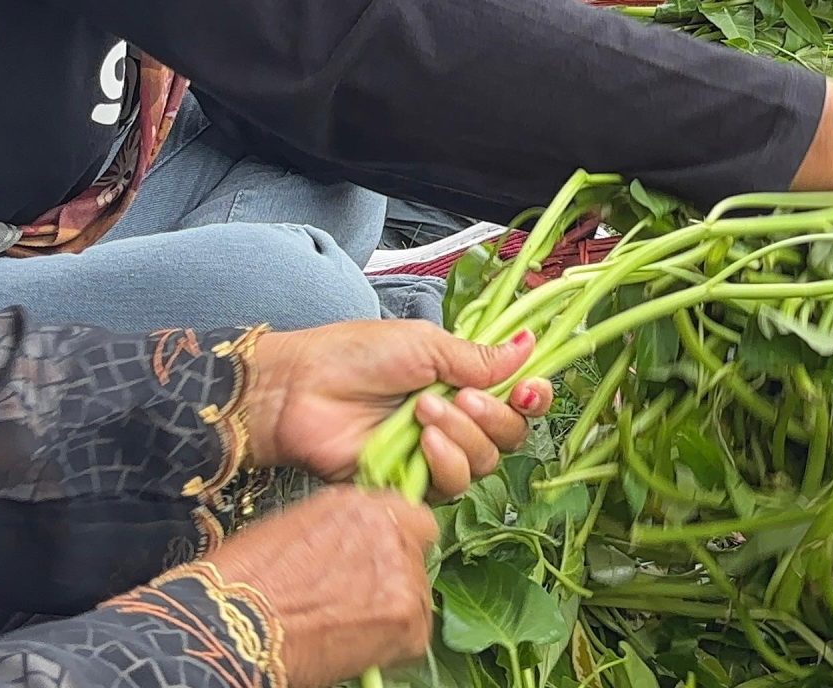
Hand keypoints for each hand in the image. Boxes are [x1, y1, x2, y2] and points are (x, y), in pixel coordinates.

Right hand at [203, 490, 439, 685]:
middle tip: (359, 601)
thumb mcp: (293, 530)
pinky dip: (391, 646)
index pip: (408, 516)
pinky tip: (352, 647)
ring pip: (418, 594)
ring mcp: (402, 571)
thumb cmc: (244, 585)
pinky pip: (415, 634)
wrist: (232, 626)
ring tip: (347, 628)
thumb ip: (339, 531)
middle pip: (416, 552)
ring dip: (393, 611)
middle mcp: (387, 529)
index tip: (379, 561)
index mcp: (357, 504)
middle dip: (395, 576)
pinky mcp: (406, 616)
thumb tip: (355, 548)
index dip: (396, 540)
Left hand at [240, 322, 547, 485]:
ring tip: (424, 413)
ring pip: (485, 463)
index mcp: (462, 380)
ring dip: (464, 436)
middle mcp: (456, 420)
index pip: (516, 397)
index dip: (532, 397)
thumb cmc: (354, 357)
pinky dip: (446, 463)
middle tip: (460, 397)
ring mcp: (435, 454)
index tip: (528, 389)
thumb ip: (478, 357)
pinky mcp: (413, 484)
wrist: (300, 390)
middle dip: (493, 417)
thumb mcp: (424, 345)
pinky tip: (423, 443)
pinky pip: (453, 487)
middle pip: (509, 435)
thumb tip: (528, 345)